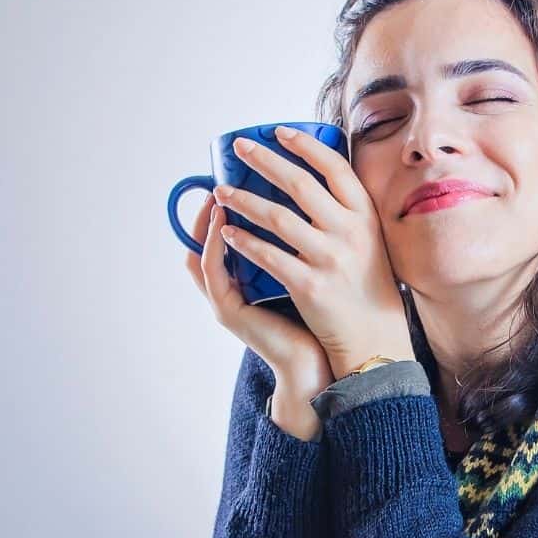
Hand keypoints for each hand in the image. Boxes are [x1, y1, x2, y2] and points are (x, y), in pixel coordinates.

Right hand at [184, 189, 334, 392]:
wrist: (335, 359)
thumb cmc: (330, 313)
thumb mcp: (311, 269)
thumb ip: (303, 243)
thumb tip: (317, 201)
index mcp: (250, 278)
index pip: (224, 237)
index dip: (224, 209)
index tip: (238, 180)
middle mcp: (233, 289)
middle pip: (204, 242)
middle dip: (207, 209)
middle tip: (218, 178)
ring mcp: (228, 301)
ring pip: (202, 254)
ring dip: (205, 223)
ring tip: (218, 193)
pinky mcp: (229, 311)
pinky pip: (212, 272)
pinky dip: (214, 245)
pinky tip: (224, 224)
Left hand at [213, 126, 414, 377]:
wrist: (375, 335)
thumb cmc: (367, 283)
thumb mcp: (369, 239)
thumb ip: (346, 210)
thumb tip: (312, 174)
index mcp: (364, 215)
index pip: (334, 167)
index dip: (304, 145)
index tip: (277, 132)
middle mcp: (350, 232)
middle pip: (300, 184)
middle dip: (264, 162)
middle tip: (239, 149)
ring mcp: (330, 259)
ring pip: (278, 218)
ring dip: (244, 201)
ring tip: (222, 192)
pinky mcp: (310, 285)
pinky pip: (269, 256)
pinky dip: (245, 242)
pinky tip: (228, 232)